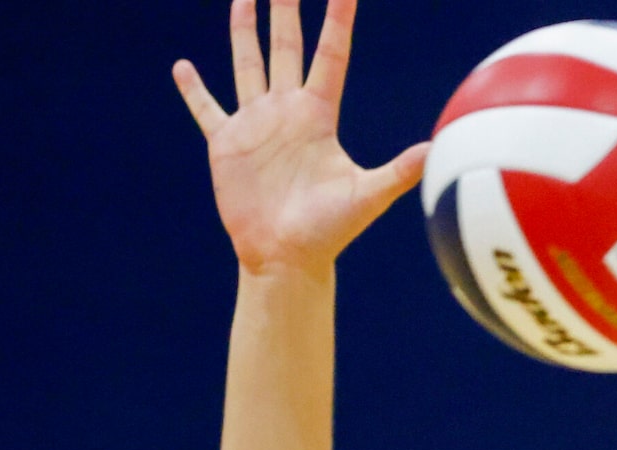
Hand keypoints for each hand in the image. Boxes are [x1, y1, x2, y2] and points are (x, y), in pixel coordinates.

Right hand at [173, 0, 426, 276]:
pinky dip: (193, 89)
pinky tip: (182, 66)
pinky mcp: (227, 143)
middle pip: (287, 48)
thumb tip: (434, 150)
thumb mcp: (366, 197)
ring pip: (248, 65)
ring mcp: (255, 124)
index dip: (337, 21)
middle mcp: (287, 111)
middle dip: (285, 12)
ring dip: (244, 32)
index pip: (330, 55)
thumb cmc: (329, 231)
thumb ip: (397, 171)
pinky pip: (207, 108)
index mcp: (318, 115)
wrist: (287, 257)